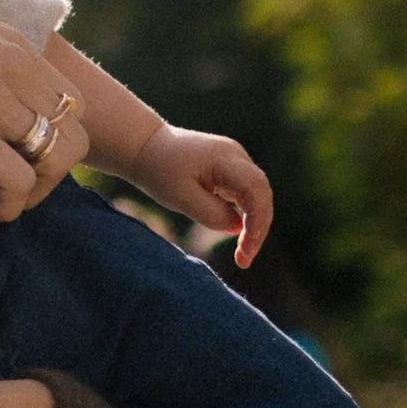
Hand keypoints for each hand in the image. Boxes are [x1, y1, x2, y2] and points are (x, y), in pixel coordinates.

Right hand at [0, 16, 82, 225]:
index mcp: (18, 49)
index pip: (72, 101)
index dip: (58, 134)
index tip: (26, 150)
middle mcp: (18, 75)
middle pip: (76, 135)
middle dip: (54, 170)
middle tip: (22, 185)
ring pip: (56, 160)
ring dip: (35, 192)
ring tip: (2, 200)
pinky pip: (17, 180)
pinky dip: (9, 204)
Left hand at [129, 124, 273, 266]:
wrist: (144, 148)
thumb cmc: (159, 171)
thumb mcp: (180, 198)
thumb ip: (211, 214)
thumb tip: (237, 227)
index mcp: (225, 159)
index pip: (256, 190)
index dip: (257, 222)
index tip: (246, 250)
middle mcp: (236, 155)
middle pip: (262, 193)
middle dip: (258, 228)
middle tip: (244, 259)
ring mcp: (235, 160)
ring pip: (256, 195)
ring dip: (253, 224)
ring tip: (241, 254)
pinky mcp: (229, 168)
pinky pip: (245, 193)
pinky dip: (245, 215)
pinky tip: (236, 234)